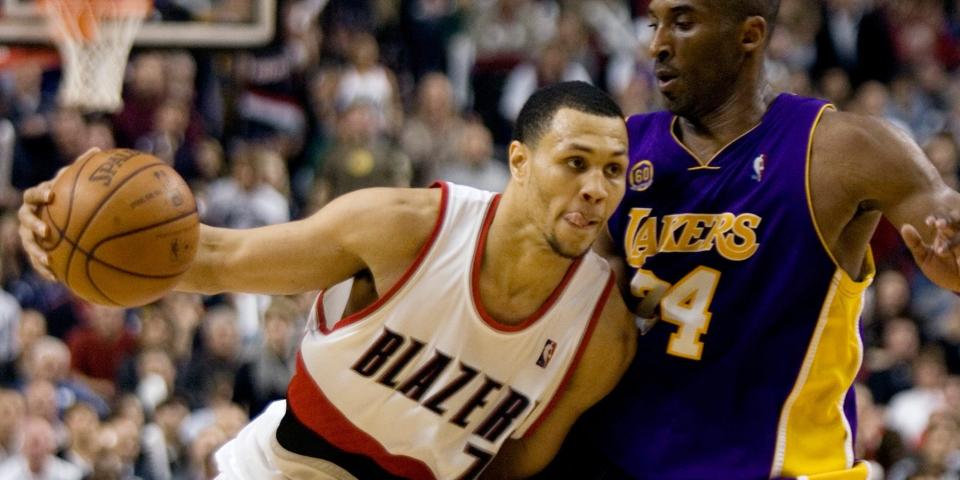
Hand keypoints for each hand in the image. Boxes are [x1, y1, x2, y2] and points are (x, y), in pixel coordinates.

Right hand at [16, 148, 98, 280]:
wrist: (57, 217)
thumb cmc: (67, 197)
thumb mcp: (74, 183)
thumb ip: (82, 168)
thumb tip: (99, 149)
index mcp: (37, 199)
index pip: (33, 194)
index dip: (40, 194)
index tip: (52, 195)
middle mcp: (29, 215)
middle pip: (25, 219)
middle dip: (33, 225)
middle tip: (45, 230)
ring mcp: (29, 233)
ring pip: (28, 243)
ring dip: (36, 252)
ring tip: (47, 260)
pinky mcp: (34, 249)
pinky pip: (37, 261)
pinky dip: (44, 269)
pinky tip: (56, 278)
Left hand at [902, 214, 959, 291]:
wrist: (957, 286)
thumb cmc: (940, 268)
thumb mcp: (924, 257)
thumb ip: (915, 243)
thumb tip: (904, 226)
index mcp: (945, 234)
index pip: (941, 221)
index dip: (936, 219)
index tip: (928, 222)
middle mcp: (958, 237)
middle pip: (956, 222)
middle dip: (948, 221)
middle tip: (939, 224)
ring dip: (953, 243)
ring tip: (939, 252)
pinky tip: (958, 264)